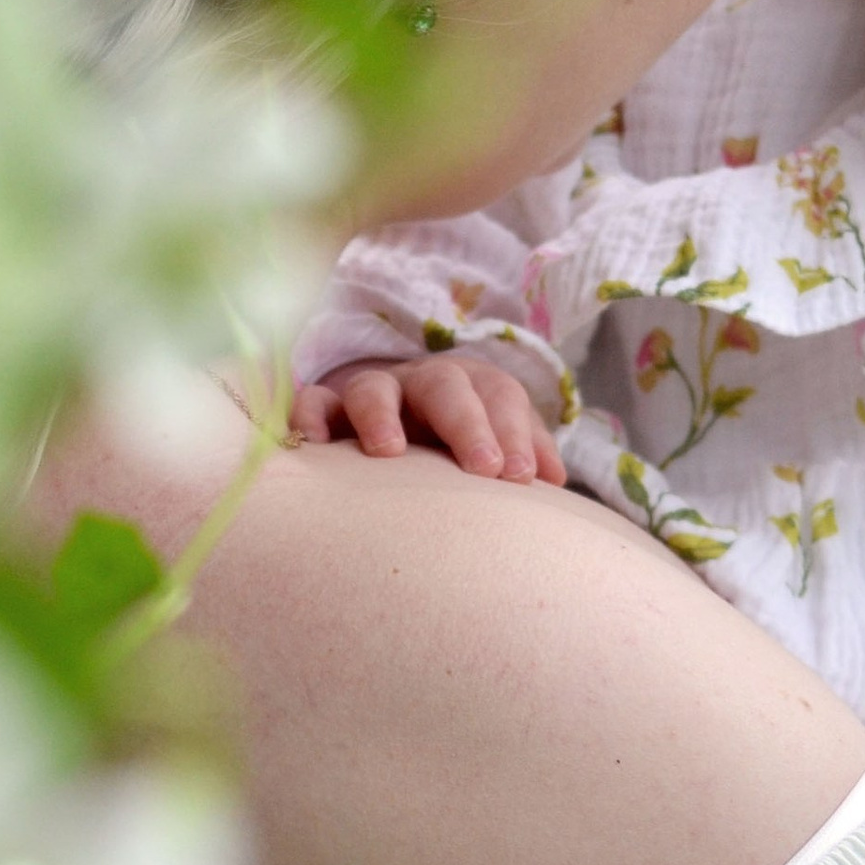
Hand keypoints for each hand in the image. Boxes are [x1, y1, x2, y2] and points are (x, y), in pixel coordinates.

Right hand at [290, 349, 567, 484]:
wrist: (395, 439)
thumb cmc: (453, 452)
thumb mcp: (493, 450)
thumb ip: (525, 456)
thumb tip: (555, 479)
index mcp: (471, 390)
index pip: (499, 395)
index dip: (514, 430)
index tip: (521, 476)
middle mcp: (422, 385)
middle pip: (445, 385)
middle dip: (466, 422)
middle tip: (484, 467)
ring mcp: (372, 394)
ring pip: (373, 388)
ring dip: (381, 415)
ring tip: (389, 453)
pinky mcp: (327, 411)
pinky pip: (312, 403)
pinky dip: (309, 417)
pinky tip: (314, 446)